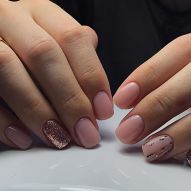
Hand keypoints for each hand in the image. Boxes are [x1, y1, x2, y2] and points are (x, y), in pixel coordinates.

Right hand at [0, 0, 112, 149]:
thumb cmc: (32, 50)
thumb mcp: (57, 44)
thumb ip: (78, 57)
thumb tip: (97, 89)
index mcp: (41, 13)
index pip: (73, 38)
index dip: (91, 76)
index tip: (102, 110)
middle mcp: (12, 18)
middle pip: (44, 54)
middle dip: (69, 100)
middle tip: (85, 132)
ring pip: (8, 68)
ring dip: (39, 112)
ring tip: (59, 139)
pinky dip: (3, 120)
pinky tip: (24, 138)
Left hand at [114, 34, 190, 164]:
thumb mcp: (188, 67)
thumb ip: (167, 77)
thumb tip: (132, 99)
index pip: (179, 51)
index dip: (146, 76)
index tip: (122, 99)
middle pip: (189, 85)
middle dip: (154, 109)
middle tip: (128, 131)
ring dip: (176, 135)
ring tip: (151, 148)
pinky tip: (181, 154)